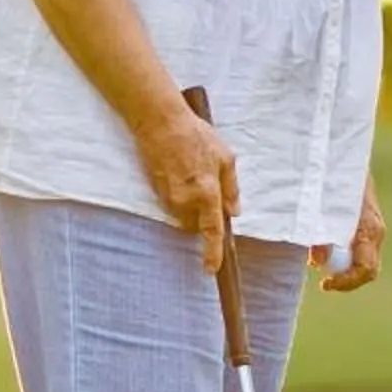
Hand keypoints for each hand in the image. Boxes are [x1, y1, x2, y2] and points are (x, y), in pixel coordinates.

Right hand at [136, 104, 237, 272]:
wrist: (161, 123)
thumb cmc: (196, 136)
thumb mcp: (225, 157)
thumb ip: (231, 188)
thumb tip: (234, 211)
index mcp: (208, 191)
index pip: (212, 230)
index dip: (212, 252)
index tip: (210, 269)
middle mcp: (186, 199)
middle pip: (195, 226)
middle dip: (203, 218)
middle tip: (208, 191)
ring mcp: (168, 197)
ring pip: (183, 217)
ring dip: (191, 207)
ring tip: (192, 176)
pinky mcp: (156, 192)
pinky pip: (172, 206)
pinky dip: (179, 198)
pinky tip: (181, 174)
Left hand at [312, 183, 386, 292]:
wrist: (341, 149)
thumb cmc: (332, 173)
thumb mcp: (323, 201)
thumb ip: (320, 230)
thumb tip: (319, 262)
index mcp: (369, 227)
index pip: (366, 269)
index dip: (346, 282)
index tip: (324, 284)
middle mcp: (375, 230)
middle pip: (367, 270)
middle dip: (344, 279)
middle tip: (323, 281)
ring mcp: (371, 228)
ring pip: (362, 261)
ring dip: (341, 267)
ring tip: (316, 260)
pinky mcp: (363, 223)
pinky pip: (356, 249)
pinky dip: (341, 255)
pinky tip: (321, 248)